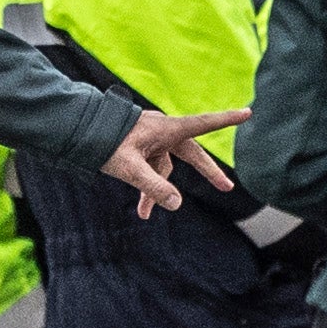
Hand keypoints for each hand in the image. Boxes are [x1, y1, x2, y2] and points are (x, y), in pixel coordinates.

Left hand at [100, 110, 241, 213]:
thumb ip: (153, 187)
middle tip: (227, 188)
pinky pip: (150, 169)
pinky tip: (140, 210)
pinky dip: (146, 187)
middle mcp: (162, 131)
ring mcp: (151, 139)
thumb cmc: (104, 142)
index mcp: (166, 128)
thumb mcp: (129, 168)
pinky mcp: (140, 147)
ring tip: (143, 215)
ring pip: (163, 168)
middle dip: (206, 172)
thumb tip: (177, 204)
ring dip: (155, 191)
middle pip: (191, 153)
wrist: (78, 130)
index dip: (226, 120)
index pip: (203, 124)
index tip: (248, 112)